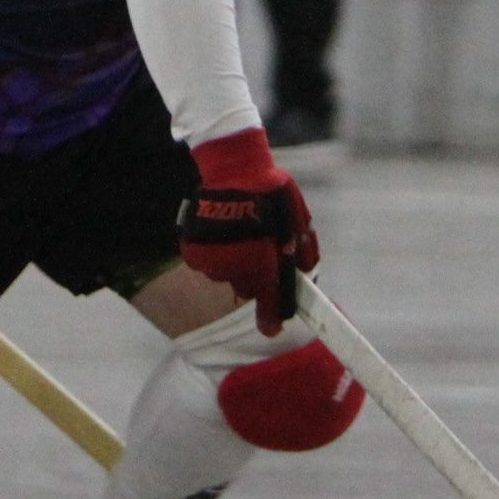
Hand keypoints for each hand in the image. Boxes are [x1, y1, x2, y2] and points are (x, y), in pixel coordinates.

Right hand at [177, 128, 319, 335]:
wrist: (232, 169)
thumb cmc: (270, 193)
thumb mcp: (297, 220)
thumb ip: (302, 252)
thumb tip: (304, 272)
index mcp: (263, 263)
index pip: (268, 302)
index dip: (271, 319)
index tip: (272, 329)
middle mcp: (235, 269)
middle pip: (248, 287)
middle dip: (256, 276)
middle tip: (258, 251)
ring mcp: (212, 263)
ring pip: (227, 275)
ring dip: (234, 263)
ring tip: (240, 234)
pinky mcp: (194, 254)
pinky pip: (210, 264)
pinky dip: (216, 254)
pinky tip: (223, 233)